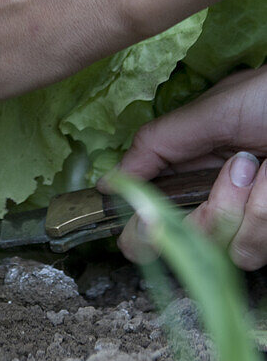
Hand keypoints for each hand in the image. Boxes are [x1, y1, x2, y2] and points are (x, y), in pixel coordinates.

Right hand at [100, 67, 266, 269]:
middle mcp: (214, 203)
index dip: (141, 232)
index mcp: (189, 173)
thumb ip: (159, 143)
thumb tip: (109, 184)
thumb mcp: (212, 110)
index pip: (147, 224)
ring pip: (227, 250)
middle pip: (185, 244)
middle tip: (240, 167)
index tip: (150, 222)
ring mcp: (248, 222)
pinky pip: (256, 246)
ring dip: (248, 205)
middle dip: (211, 208)